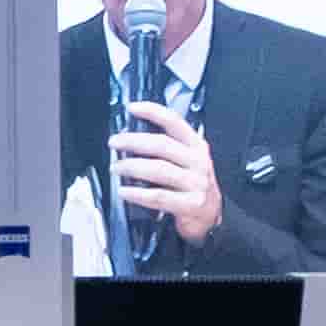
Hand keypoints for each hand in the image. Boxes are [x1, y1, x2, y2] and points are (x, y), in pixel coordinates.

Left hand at [111, 96, 223, 246]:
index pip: (175, 122)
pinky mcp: (190, 204)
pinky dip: (138, 194)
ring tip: (116, 168)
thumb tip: (131, 138)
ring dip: (132, 167)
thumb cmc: (193, 186)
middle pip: (162, 145)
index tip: (133, 108)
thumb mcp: (187, 162)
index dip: (153, 112)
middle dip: (133, 141)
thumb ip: (167, 149)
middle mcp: (198, 162)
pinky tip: (124, 191)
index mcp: (196, 146)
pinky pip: (158, 196)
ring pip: (159, 169)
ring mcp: (196, 183)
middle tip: (114, 142)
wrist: (211, 217)